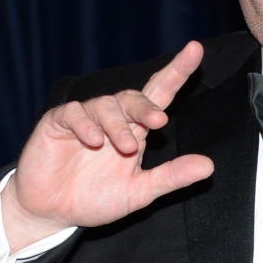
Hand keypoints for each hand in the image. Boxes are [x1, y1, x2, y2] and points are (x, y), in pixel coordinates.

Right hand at [2, 40, 212, 249]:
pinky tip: (93, 141)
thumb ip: (171, 177)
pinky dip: (86, 125)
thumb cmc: (95, 199)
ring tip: (126, 148)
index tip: (195, 49)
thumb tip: (209, 166)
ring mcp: (85, 119)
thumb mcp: (139, 192)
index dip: (176, 72)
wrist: (53, 212)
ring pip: (105, 105)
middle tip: (158, 121)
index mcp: (135, 130)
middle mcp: (112, 119)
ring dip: (117, 125)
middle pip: (133, 97)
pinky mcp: (57, 123)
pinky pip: (74, 114)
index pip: (159, 95)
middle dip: (146, 105)